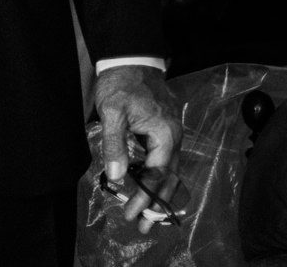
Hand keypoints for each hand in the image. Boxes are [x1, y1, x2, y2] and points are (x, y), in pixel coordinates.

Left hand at [94, 65, 181, 234]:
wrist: (131, 58)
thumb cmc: (121, 82)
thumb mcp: (112, 112)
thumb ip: (115, 145)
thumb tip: (118, 177)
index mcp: (165, 136)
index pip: (156, 176)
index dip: (144, 197)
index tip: (132, 214)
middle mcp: (174, 138)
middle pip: (169, 179)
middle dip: (156, 204)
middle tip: (144, 228)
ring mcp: (172, 133)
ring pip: (169, 170)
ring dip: (158, 193)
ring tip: (147, 214)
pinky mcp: (165, 129)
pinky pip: (164, 159)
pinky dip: (157, 176)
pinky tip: (146, 184)